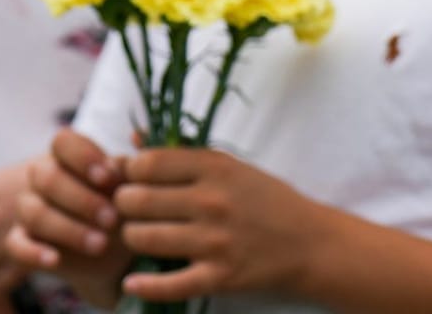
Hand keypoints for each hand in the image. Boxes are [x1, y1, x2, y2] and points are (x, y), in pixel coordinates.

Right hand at [3, 129, 128, 307]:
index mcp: (69, 155)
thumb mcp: (133, 184)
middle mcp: (43, 178)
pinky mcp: (22, 241)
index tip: (110, 177)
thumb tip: (139, 136)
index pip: (63, 141)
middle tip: (112, 218)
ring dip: (68, 229)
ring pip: (34, 212)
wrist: (115, 250)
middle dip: (82, 199)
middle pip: (48, 178)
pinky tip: (55, 260)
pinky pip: (15, 244)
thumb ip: (133, 163)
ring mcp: (29, 209)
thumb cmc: (124, 205)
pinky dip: (33, 252)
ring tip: (100, 244)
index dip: (83, 157)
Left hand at [113, 147, 321, 302]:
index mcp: (217, 167)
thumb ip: (182, 157)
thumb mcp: (230, 167)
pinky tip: (133, 280)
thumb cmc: (265, 199)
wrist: (308, 241)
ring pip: (143, 238)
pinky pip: (167, 284)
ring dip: (132, 238)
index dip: (128, 171)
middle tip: (129, 210)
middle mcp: (213, 201)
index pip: (148, 163)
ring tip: (140, 236)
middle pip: (136, 200)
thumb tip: (129, 145)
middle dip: (123, 205)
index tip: (131, 179)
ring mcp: (215, 241)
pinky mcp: (219, 276)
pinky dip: (143, 284)